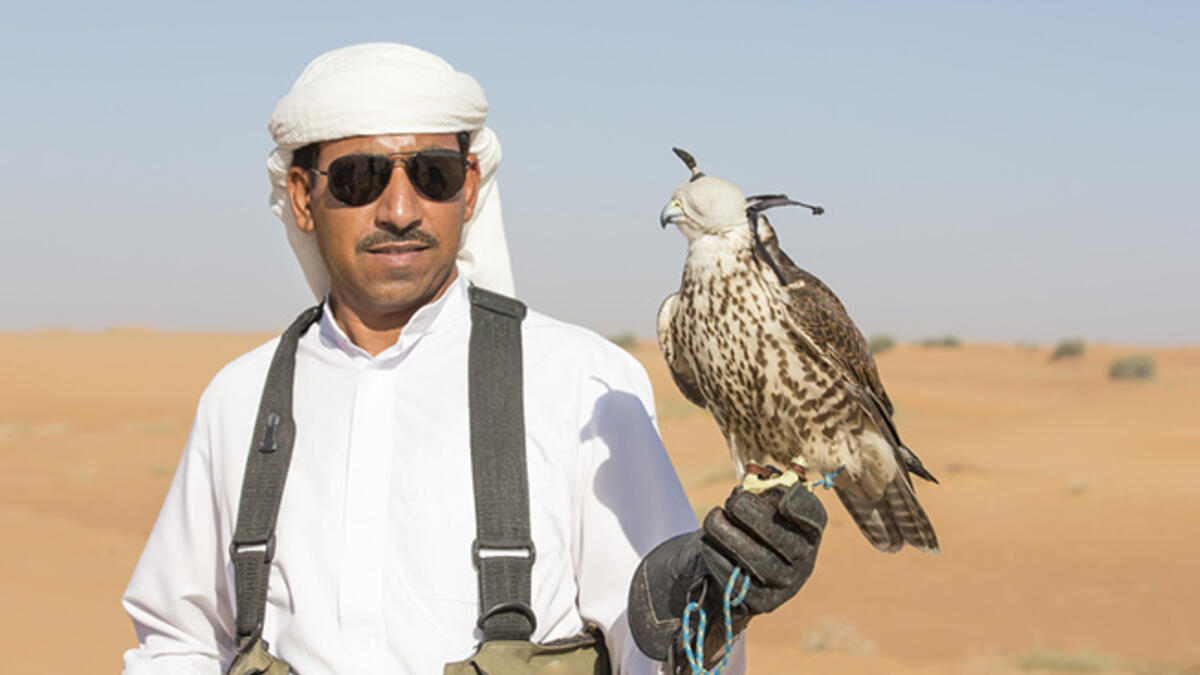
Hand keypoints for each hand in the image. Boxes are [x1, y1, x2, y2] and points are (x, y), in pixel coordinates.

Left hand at [700, 482, 826, 614]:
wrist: (728, 562)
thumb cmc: (746, 523)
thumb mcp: (757, 503)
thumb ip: (759, 494)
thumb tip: (749, 492)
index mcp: (808, 529)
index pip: (812, 516)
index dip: (800, 506)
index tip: (783, 498)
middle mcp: (804, 559)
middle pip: (785, 539)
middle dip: (757, 517)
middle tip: (735, 502)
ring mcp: (784, 584)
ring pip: (760, 562)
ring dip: (731, 536)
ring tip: (713, 518)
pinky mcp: (761, 602)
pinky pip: (738, 582)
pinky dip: (718, 558)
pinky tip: (705, 542)